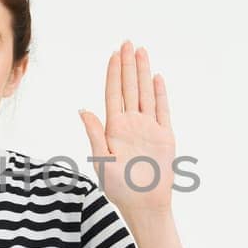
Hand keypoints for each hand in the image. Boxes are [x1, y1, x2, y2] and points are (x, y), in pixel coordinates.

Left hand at [78, 39, 176, 216]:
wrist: (145, 205)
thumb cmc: (120, 188)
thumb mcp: (102, 161)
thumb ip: (95, 134)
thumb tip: (83, 109)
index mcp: (114, 128)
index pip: (113, 93)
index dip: (113, 73)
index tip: (113, 54)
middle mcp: (131, 124)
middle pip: (129, 88)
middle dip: (128, 65)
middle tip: (127, 42)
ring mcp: (149, 128)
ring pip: (146, 93)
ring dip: (143, 73)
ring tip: (141, 52)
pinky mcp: (164, 136)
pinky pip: (163, 110)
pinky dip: (160, 94)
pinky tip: (157, 78)